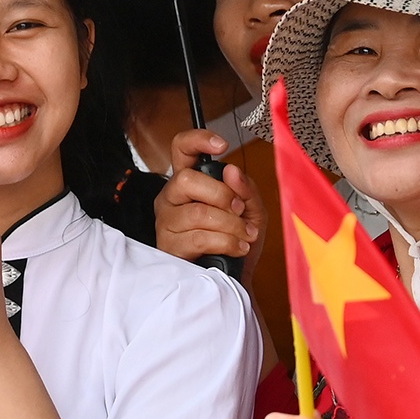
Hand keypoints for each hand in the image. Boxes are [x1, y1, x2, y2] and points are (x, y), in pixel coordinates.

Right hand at [154, 129, 262, 264]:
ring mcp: (166, 221)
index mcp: (190, 182)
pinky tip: (236, 247)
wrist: (237, 277)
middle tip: (239, 209)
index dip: (198, 141)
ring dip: (231, 225)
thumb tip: (231, 171)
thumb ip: (246, 189)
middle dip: (222, 195)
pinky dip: (226, 242)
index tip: (221, 145)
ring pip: (197, 212)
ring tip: (245, 235)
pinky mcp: (169, 246)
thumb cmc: (239, 240)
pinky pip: (199, 237)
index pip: (182, 149)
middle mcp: (172, 197)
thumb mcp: (253, 210)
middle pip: (187, 179)